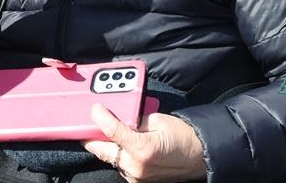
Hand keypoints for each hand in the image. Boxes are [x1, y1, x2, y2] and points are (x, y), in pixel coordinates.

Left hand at [83, 104, 205, 181]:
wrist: (200, 157)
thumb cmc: (183, 136)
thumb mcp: (158, 120)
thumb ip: (135, 120)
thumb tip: (119, 118)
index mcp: (142, 149)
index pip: (111, 131)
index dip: (99, 118)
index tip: (95, 110)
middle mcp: (136, 166)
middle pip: (102, 151)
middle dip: (91, 137)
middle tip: (85, 125)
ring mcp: (137, 177)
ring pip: (110, 159)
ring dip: (104, 146)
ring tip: (101, 132)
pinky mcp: (139, 181)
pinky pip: (120, 165)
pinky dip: (116, 154)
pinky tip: (117, 144)